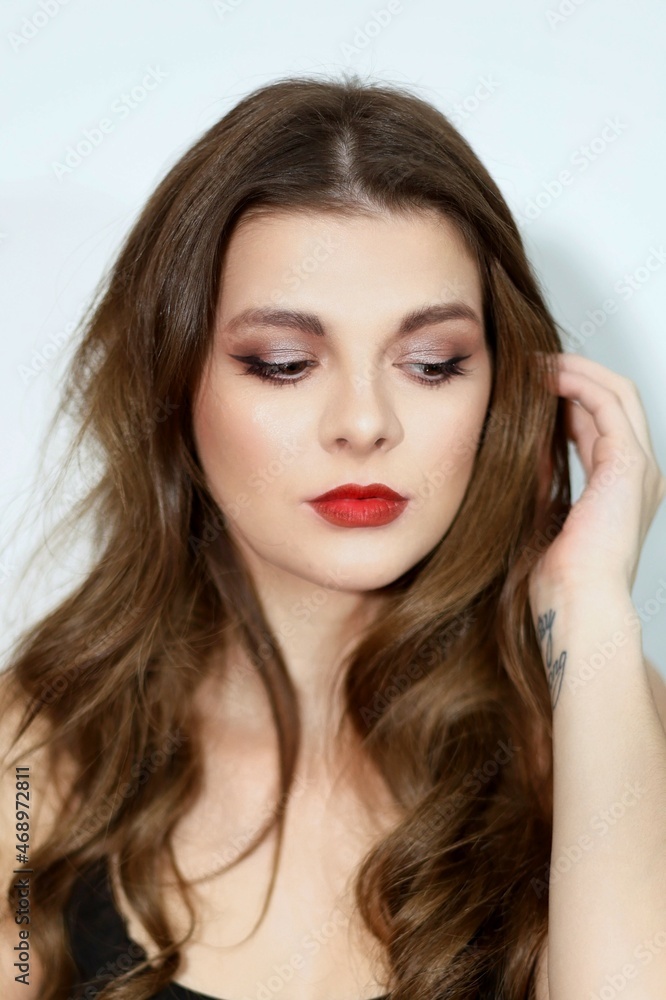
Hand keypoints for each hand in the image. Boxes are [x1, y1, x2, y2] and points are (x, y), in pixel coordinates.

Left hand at [528, 352, 665, 604]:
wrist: (576, 604)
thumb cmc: (556, 579)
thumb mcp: (541, 512)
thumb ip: (539, 476)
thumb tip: (520, 441)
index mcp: (620, 490)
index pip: (597, 425)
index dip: (565, 399)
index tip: (529, 388)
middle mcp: (638, 474)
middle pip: (612, 401)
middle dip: (573, 375)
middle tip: (532, 364)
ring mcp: (640, 467)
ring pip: (616, 392)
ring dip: (576, 370)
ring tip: (536, 362)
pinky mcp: (630, 464)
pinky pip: (608, 402)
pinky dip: (578, 381)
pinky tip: (546, 376)